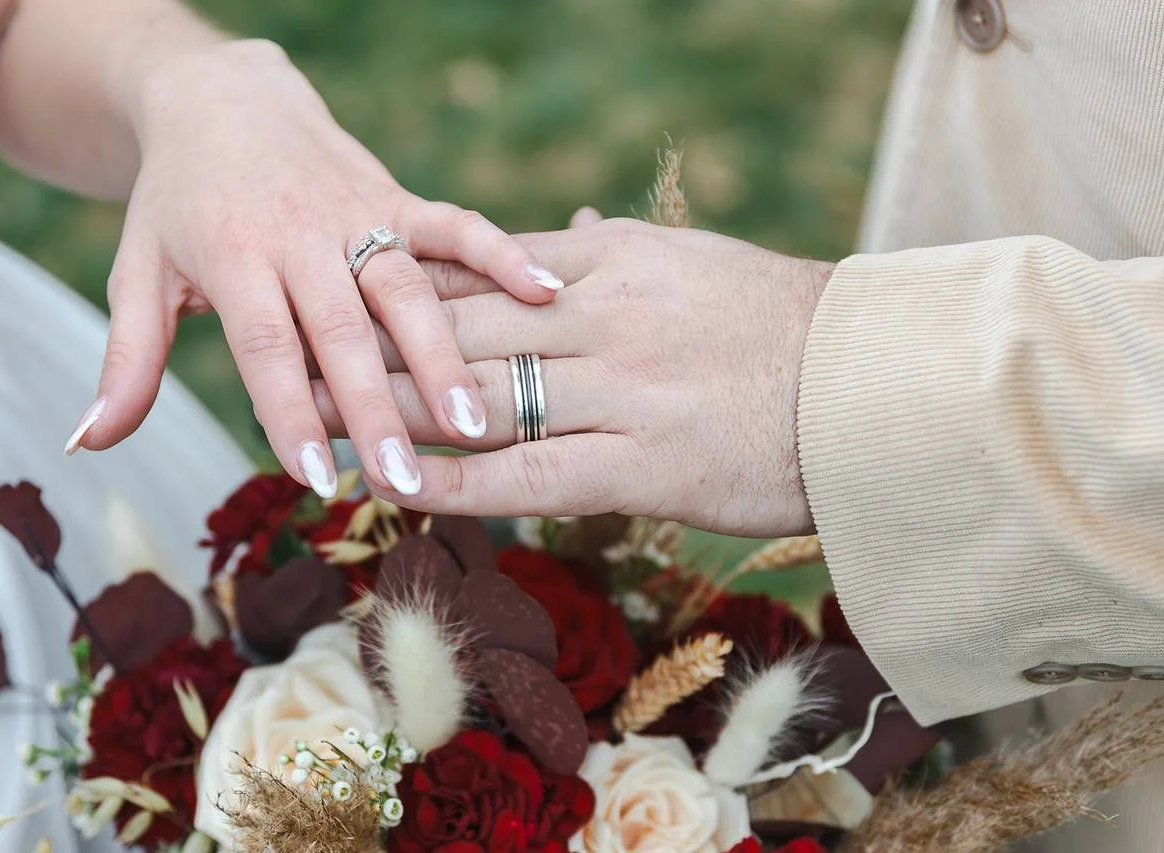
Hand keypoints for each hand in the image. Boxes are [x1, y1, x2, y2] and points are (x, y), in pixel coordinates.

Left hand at [67, 40, 563, 497]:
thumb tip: (87, 443)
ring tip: (476, 420)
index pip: (267, 344)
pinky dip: (500, 252)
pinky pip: (453, 223)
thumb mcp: (140, 272)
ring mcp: (356, 211)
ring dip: (443, 353)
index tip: (315, 475)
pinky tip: (544, 291)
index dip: (290, 410)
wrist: (222, 98)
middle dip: (375, 405)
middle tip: (404, 475)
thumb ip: (127, 360)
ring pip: (405, 287)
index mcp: (234, 256)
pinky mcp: (396, 195)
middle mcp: (300, 234)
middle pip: (342, 328)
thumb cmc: (179, 202)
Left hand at [313, 218, 833, 536]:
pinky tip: (397, 489)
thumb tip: (568, 238)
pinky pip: (525, 476)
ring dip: (391, 416)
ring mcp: (619, 391)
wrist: (871, 385)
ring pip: (477, 399)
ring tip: (317, 429)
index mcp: (613, 262)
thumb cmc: (782, 327)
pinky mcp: (641, 465)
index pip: (482, 270)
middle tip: (293, 359)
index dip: (400, 289)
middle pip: (458, 328)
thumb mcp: (694, 264)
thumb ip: (617, 254)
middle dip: (369, 346)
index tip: (338, 300)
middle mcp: (604, 316)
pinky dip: (454, 483)